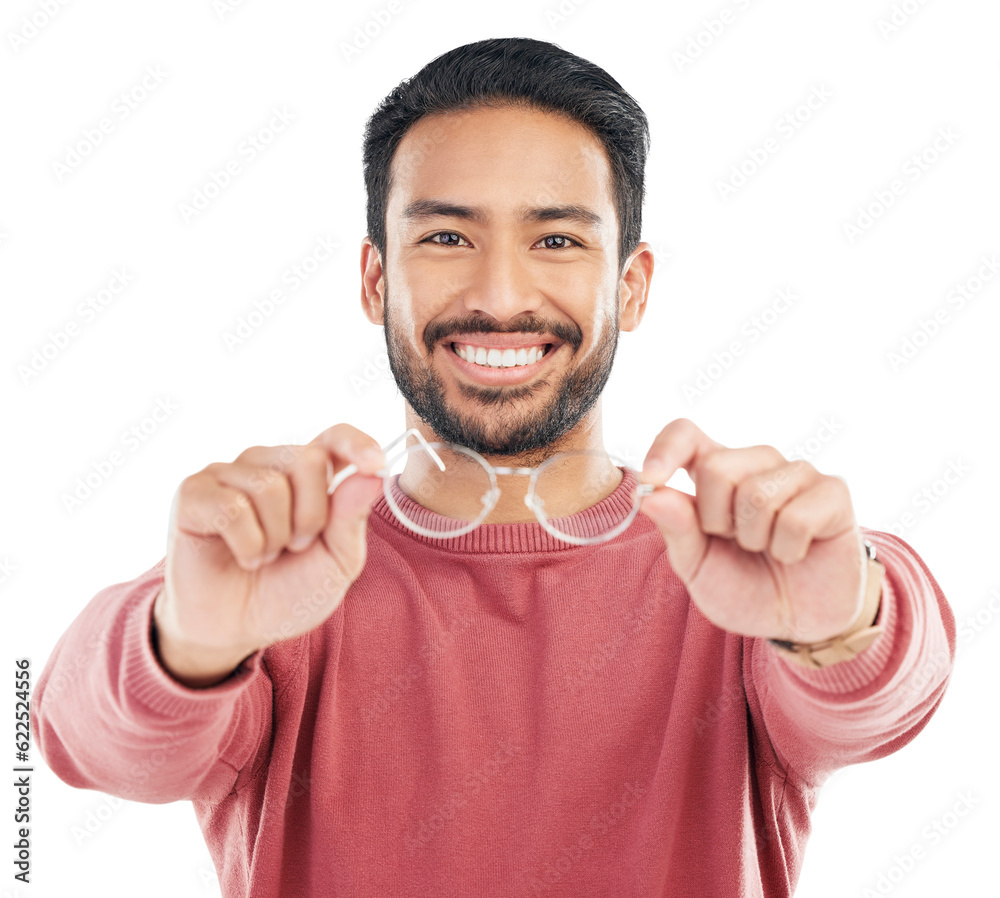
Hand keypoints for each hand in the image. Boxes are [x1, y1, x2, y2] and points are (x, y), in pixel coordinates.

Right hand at [153, 424, 385, 685]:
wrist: (237, 629)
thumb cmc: (287, 591)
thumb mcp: (336, 563)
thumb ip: (352, 519)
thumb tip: (371, 474)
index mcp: (307, 476)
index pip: (334, 438)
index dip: (355, 442)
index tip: (373, 463)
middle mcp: (267, 464)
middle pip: (308, 459)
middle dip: (312, 515)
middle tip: (295, 547)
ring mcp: (227, 474)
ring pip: (270, 486)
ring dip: (275, 537)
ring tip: (264, 556)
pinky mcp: (194, 493)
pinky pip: (233, 507)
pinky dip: (247, 545)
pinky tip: (242, 557)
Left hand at [637, 419, 866, 642]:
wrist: (796, 622)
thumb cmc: (744, 587)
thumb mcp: (697, 567)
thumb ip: (675, 530)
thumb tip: (649, 495)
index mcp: (715, 473)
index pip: (685, 434)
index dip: (666, 449)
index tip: (651, 478)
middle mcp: (755, 463)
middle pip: (716, 468)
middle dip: (717, 520)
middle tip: (737, 542)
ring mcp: (797, 473)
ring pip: (756, 494)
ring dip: (755, 538)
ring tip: (768, 548)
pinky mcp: (833, 492)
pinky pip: (795, 518)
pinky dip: (788, 549)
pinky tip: (796, 552)